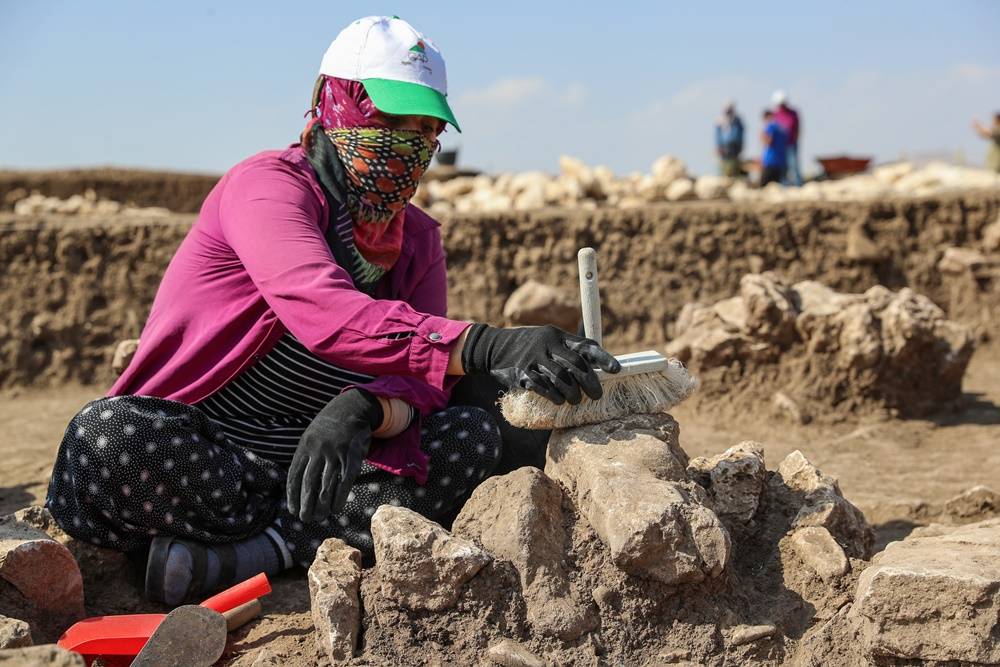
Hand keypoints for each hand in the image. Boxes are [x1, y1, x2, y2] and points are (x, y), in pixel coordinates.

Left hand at [286, 389, 382, 522]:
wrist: (352, 407)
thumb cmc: (331, 427)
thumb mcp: (313, 436)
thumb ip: (306, 456)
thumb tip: (299, 483)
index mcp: (304, 445)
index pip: (295, 475)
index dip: (293, 495)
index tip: (293, 510)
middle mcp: (318, 450)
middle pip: (309, 483)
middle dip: (306, 503)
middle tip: (306, 518)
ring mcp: (335, 452)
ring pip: (326, 484)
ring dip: (322, 505)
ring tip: (320, 517)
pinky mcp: (352, 455)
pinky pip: (345, 481)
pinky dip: (340, 497)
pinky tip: (336, 508)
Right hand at [461, 324, 619, 404]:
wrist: (493, 347)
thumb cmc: (527, 345)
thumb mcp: (547, 339)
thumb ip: (567, 349)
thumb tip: (594, 365)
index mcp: (558, 336)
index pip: (585, 345)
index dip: (603, 358)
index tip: (617, 370)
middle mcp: (547, 344)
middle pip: (576, 365)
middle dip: (590, 382)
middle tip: (597, 395)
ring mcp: (533, 358)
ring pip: (561, 378)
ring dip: (572, 393)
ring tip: (575, 400)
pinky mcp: (521, 373)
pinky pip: (543, 387)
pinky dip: (554, 395)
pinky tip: (558, 400)